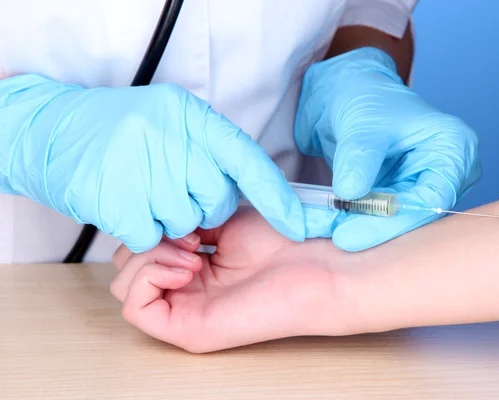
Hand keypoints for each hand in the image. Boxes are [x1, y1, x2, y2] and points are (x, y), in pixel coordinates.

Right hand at [0, 74, 304, 251]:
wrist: (57, 130)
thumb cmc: (126, 131)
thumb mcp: (176, 124)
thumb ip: (213, 150)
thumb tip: (262, 190)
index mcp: (189, 115)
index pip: (247, 160)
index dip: (274, 196)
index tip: (298, 225)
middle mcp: (166, 135)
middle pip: (216, 201)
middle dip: (206, 210)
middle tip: (180, 195)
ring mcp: (136, 166)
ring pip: (182, 224)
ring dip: (170, 222)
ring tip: (149, 197)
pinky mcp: (111, 197)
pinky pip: (148, 238)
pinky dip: (143, 231)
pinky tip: (130, 207)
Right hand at [110, 207, 348, 352]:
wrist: (313, 261)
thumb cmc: (282, 240)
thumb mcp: (220, 218)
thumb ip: (182, 223)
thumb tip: (152, 222)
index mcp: (192, 264)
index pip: (139, 248)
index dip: (152, 225)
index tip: (188, 216)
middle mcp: (184, 289)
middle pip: (125, 266)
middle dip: (147, 239)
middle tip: (191, 237)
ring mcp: (184, 311)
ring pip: (123, 286)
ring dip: (149, 258)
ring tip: (194, 254)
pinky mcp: (187, 330)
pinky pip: (135, 308)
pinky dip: (149, 277)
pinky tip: (188, 267)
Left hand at [295, 47, 480, 250]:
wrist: (344, 93)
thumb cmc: (366, 95)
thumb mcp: (362, 122)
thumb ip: (359, 158)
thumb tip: (350, 194)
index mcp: (453, 148)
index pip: (433, 198)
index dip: (394, 221)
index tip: (353, 234)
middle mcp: (442, 173)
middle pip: (412, 216)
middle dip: (372, 228)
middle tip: (336, 238)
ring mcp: (417, 187)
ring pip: (390, 222)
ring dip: (355, 227)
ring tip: (322, 228)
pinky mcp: (393, 197)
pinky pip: (372, 218)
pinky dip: (347, 221)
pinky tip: (323, 224)